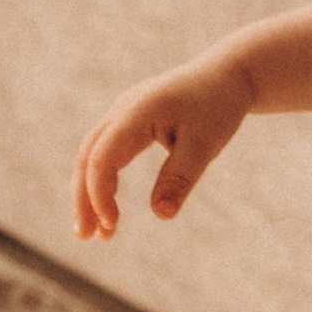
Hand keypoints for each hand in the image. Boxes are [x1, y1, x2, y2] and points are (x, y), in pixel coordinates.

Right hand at [73, 55, 251, 237]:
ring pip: (93, 155)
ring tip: (98, 234)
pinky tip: (109, 209)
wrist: (229, 74)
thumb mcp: (205, 145)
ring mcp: (123, 113)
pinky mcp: (130, 121)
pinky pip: (106, 152)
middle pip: (88, 156)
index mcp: (137, 112)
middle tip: (86, 238)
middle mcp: (123, 110)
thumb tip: (160, 215)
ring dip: (89, 193)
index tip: (112, 225)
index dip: (100, 193)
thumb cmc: (219, 106)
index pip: (103, 157)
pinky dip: (103, 181)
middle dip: (83, 198)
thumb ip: (180, 178)